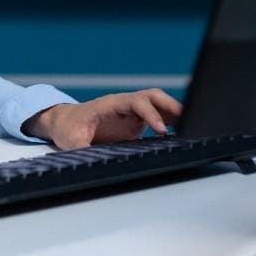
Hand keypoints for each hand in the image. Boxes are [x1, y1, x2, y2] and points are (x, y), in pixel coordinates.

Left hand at [24, 89, 182, 149]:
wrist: (64, 123)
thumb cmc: (67, 128)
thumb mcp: (70, 140)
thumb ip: (83, 148)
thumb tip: (92, 159)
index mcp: (110, 104)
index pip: (137, 102)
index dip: (150, 114)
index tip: (160, 130)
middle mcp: (124, 104)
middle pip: (153, 96)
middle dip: (171, 106)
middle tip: (188, 122)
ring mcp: (131, 112)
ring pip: (159, 104)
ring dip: (174, 113)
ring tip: (191, 128)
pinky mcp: (135, 121)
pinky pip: (157, 116)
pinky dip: (171, 122)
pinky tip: (181, 134)